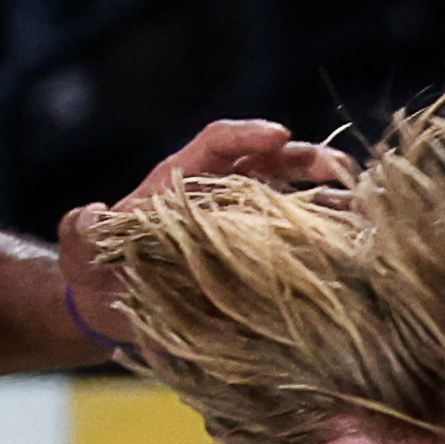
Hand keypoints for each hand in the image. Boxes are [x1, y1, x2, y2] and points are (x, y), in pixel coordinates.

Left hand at [56, 116, 349, 344]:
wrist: (110, 308)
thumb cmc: (93, 269)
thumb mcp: (80, 248)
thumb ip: (81, 230)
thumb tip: (92, 216)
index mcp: (180, 179)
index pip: (218, 142)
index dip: (247, 135)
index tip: (278, 136)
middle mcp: (219, 196)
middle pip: (270, 164)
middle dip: (306, 162)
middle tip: (340, 171)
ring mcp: (242, 229)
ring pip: (293, 204)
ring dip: (329, 204)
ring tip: (364, 215)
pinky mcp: (255, 264)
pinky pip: (294, 248)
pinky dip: (325, 247)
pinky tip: (355, 257)